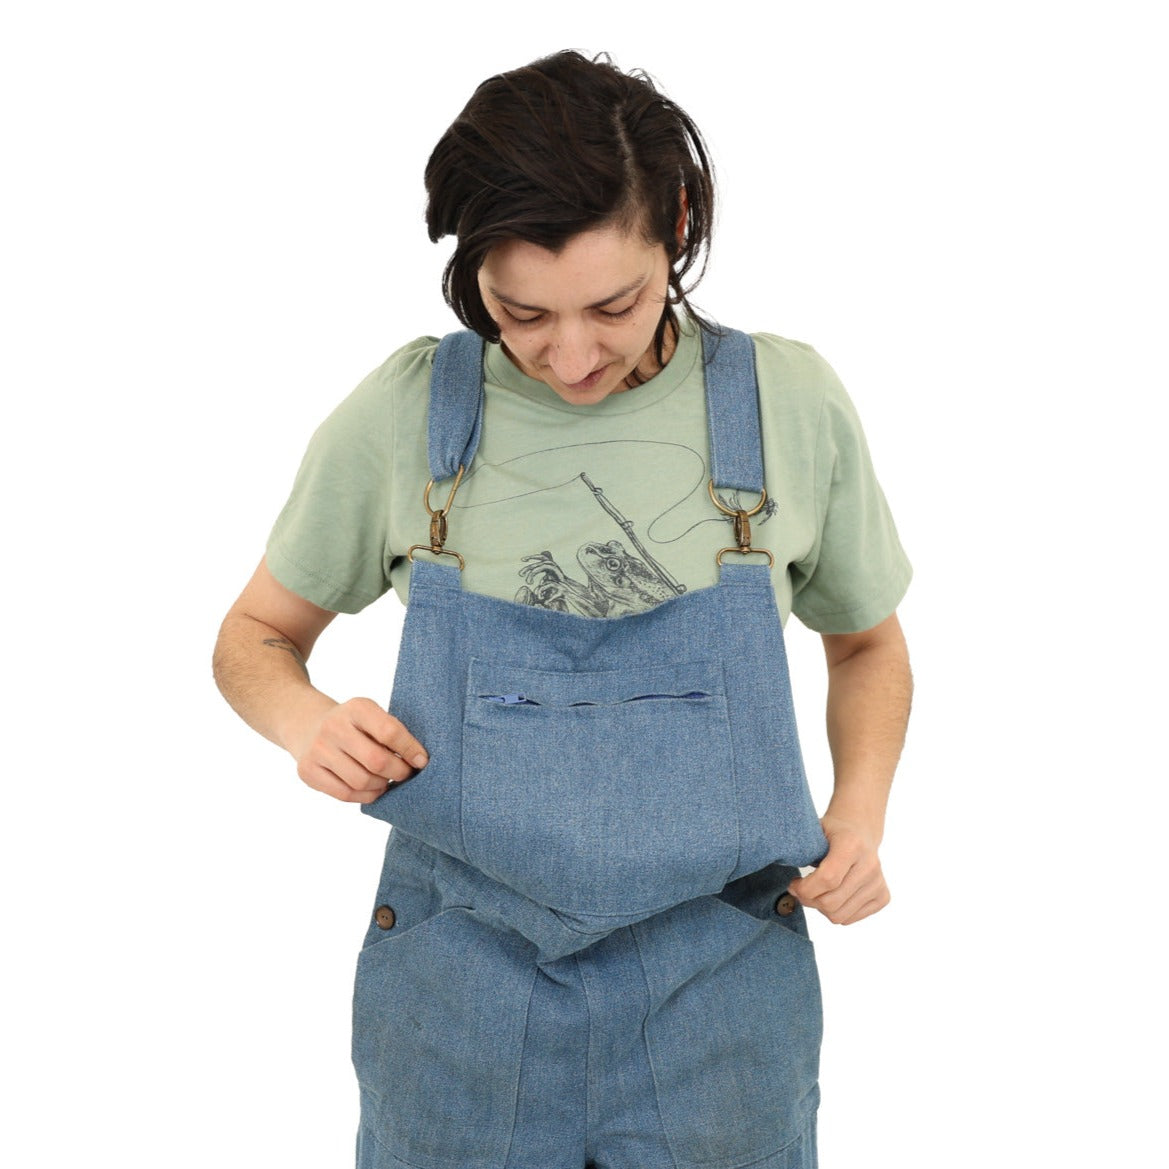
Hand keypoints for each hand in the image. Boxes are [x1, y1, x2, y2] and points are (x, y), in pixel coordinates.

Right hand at [286, 696, 428, 803]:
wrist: (308, 725)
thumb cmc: (354, 724)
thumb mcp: (371, 716)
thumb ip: (392, 733)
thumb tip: (418, 761)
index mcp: (357, 708)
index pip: (389, 732)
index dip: (410, 749)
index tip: (422, 761)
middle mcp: (334, 726)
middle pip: (376, 761)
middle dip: (399, 772)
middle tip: (406, 774)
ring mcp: (318, 749)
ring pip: (362, 781)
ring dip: (382, 785)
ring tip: (387, 780)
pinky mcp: (308, 771)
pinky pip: (345, 794)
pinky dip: (366, 796)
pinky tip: (372, 788)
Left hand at [787, 815, 889, 924]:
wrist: (860, 830)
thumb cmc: (832, 832)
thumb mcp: (814, 832)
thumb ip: (801, 853)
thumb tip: (790, 886)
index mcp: (852, 845)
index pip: (827, 879)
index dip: (804, 888)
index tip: (794, 884)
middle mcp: (870, 865)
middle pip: (831, 902)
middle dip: (809, 900)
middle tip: (801, 890)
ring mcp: (878, 883)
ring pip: (839, 915)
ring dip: (821, 908)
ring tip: (817, 892)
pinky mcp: (883, 897)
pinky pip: (850, 919)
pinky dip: (836, 911)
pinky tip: (832, 894)